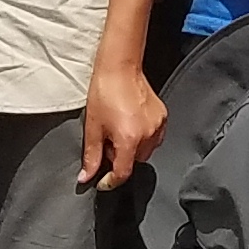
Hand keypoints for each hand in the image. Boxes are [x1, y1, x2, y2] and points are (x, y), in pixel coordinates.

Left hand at [82, 64, 166, 187]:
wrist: (120, 67)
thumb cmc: (104, 92)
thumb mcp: (92, 127)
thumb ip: (91, 156)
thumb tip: (86, 177)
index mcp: (129, 139)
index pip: (123, 172)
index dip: (111, 181)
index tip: (102, 181)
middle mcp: (148, 134)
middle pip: (135, 162)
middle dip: (120, 159)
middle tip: (107, 143)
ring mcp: (158, 125)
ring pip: (145, 151)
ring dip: (132, 149)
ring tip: (118, 132)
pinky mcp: (163, 117)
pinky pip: (154, 138)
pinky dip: (142, 138)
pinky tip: (130, 125)